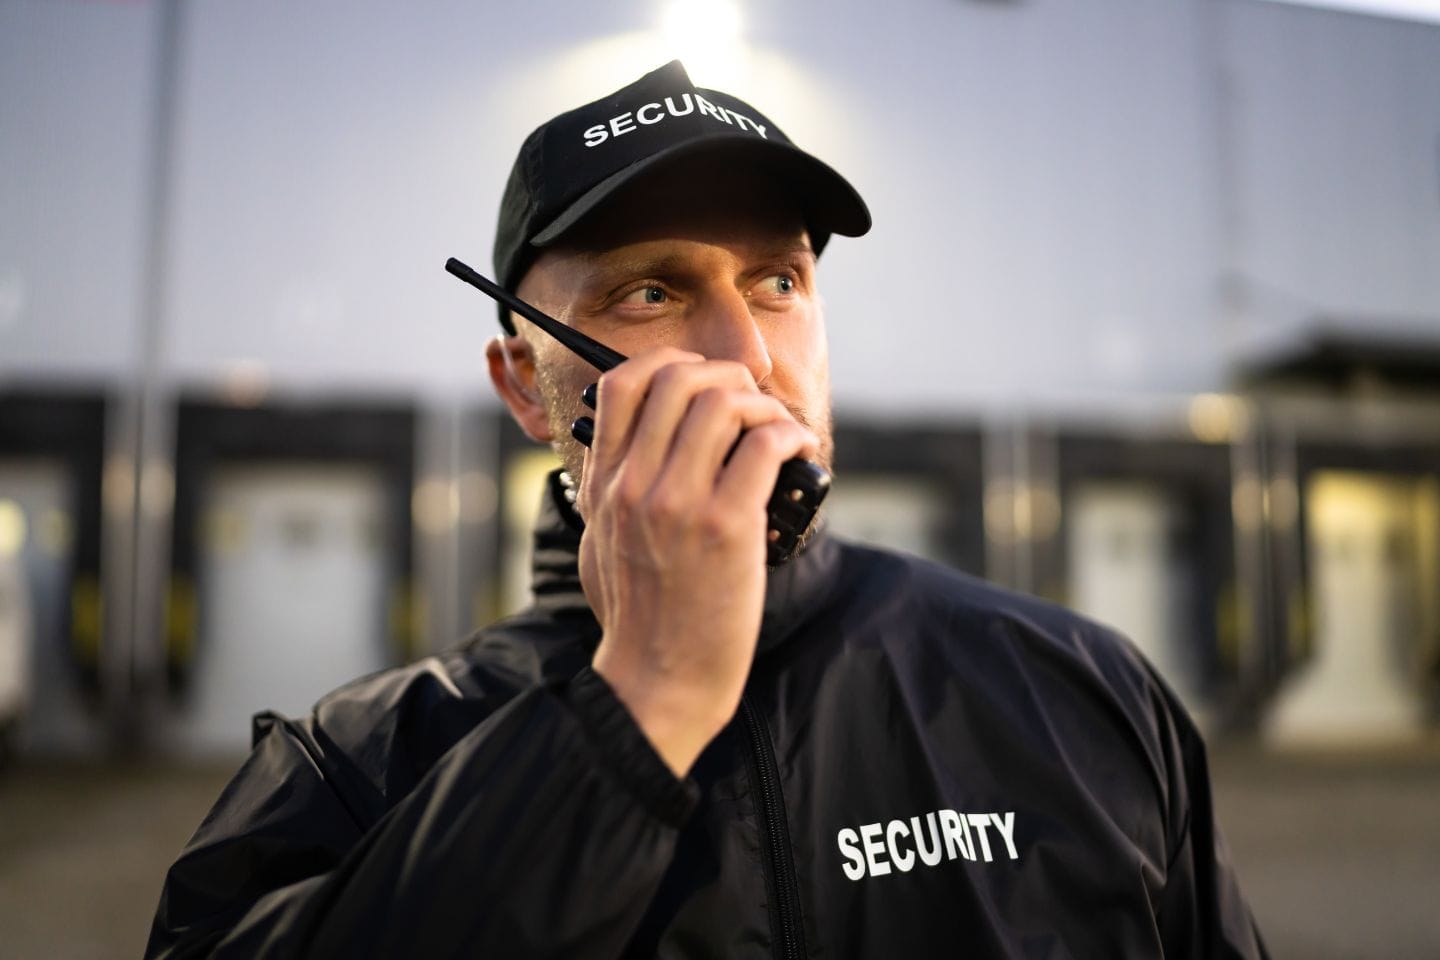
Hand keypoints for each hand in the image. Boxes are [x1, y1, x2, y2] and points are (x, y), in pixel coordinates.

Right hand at [576, 348, 818, 777]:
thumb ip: (610, 491)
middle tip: (753, 408)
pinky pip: (765, 445)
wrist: (657, 681)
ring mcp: (679, 502)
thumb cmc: (639, 619)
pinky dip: (791, 437)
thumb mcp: (601, 543)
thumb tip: (625, 452)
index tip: (704, 382)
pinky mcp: (726, 526)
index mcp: (604, 484)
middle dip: (729, 380)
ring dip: (764, 407)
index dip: (672, 364)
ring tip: (779, 434)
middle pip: (681, 379)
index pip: (624, 383)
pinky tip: (798, 456)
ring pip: (726, 402)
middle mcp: (635, 483)